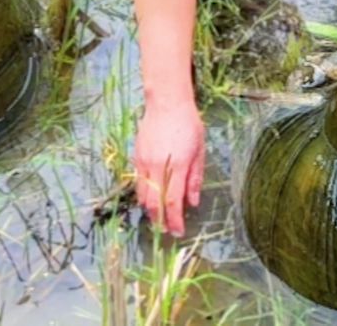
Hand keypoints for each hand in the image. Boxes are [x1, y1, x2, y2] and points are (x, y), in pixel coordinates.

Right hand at [134, 96, 204, 235]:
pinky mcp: (136, 158)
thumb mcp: (200, 150)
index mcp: (179, 165)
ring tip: (159, 218)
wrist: (167, 103)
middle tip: (167, 230)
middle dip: (160, 221)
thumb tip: (193, 202)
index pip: (174, 201)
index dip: (175, 221)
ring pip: (143, 196)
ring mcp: (145, 163)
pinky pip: (137, 184)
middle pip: (155, 203)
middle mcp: (159, 167)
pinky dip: (143, 196)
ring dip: (150, 211)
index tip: (178, 232)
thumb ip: (195, 178)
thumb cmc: (189, 124)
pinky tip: (150, 199)